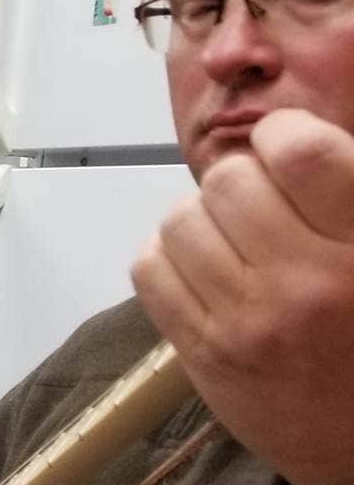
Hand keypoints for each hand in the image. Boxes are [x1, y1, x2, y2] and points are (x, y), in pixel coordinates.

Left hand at [133, 109, 353, 484]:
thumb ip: (342, 191)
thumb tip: (282, 136)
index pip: (300, 151)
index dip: (283, 133)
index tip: (285, 146)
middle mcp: (308, 282)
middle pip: (228, 181)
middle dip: (239, 181)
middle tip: (261, 205)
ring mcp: (248, 320)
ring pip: (181, 221)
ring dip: (199, 218)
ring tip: (230, 238)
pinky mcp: (202, 351)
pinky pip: (150, 269)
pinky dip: (166, 255)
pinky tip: (199, 267)